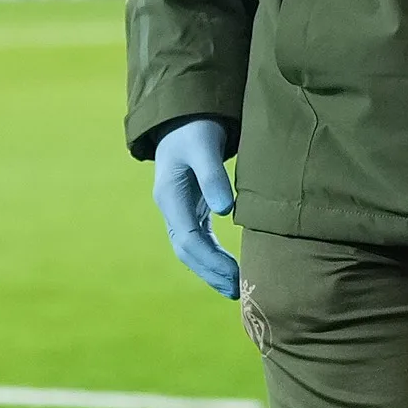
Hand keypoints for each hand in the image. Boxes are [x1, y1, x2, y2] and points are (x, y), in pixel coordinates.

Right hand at [152, 117, 241, 295]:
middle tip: (237, 291)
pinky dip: (212, 258)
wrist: (184, 115)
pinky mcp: (190, 209)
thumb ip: (213, 175)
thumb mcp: (204, 146)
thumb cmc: (195, 127)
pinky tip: (229, 270)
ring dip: (211, 271)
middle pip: (187, 250)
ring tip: (235, 290)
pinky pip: (198, 241)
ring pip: (191, 249)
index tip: (235, 275)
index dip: (210, 260)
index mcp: (170, 196)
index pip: (188, 238)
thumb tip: (226, 210)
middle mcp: (170, 207)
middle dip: (210, 272)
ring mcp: (178, 210)